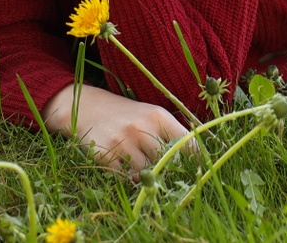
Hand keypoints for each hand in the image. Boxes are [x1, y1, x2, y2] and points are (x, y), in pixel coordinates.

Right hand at [43, 84, 189, 171]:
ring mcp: (122, 142)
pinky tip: (123, 166)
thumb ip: (172, 135)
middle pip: (167, 163)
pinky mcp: (105, 156)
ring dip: (145, 175)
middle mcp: (141, 127)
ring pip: (146, 174)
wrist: (87, 108)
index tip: (198, 170)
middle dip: (167, 170)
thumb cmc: (127, 116)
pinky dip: (127, 178)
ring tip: (138, 163)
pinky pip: (125, 179)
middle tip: (164, 172)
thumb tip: (199, 161)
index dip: (195, 160)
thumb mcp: (151, 116)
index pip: (187, 143)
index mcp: (158, 116)